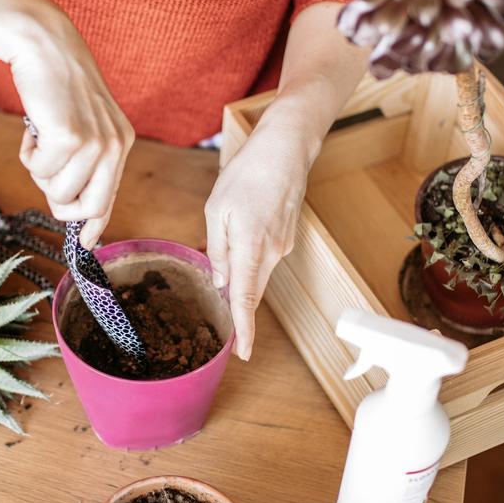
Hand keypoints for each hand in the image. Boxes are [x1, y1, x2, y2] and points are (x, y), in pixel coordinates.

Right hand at [11, 15, 133, 247]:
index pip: (111, 197)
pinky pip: (40, 172)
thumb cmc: (56, 86)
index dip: (96, 224)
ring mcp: (94, 143)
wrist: (44, 47)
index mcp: (122, 143)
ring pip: (59, 193)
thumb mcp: (83, 124)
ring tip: (39, 140)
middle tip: (45, 175)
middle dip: (60, 204)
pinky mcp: (69, 138)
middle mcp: (115, 146)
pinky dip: (28, 155)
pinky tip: (32, 130)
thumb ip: (84, 161)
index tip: (85, 242)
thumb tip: (72, 208)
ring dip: (39, 173)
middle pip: (88, 208)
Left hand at [204, 112, 318, 360]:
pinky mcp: (287, 236)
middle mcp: (272, 253)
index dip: (244, 330)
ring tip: (222, 246)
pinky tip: (238, 233)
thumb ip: (218, 249)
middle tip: (224, 320)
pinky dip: (249, 256)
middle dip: (239, 308)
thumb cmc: (247, 174)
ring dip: (240, 274)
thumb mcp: (216, 209)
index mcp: (251, 247)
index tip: (243, 353)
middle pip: (253, 292)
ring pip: (257, 273)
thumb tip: (222, 282)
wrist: (286, 149)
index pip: (246, 299)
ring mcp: (283, 245)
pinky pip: (264, 257)